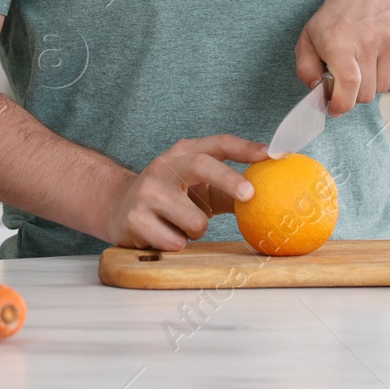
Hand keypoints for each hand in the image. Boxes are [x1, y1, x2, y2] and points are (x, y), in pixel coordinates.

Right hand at [103, 135, 268, 250]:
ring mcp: (147, 191)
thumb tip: (270, 198)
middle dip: (228, 179)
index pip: (219, 144)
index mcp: (183, 153)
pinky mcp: (134, 219)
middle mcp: (164, 166)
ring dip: (195, 231)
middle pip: (202, 165)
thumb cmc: (170, 197)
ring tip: (179, 225)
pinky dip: (175, 245)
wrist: (116, 207)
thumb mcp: (196, 187)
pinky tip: (160, 235)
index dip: (246, 148)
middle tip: (250, 195)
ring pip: (195, 221)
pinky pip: (175, 242)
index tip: (273, 156)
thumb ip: (229, 190)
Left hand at [295, 0, 389, 115]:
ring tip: (365, 65)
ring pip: (384, 88)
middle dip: (354, 94)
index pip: (348, 84)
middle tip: (349, 79)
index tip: (335, 109)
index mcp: (339, 40)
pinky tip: (382, 66)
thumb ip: (306, 68)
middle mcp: (368, 39)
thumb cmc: (337, 18)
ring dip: (373, 84)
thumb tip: (318, 90)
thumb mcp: (309, 36)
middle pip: (366, 93)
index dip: (341, 104)